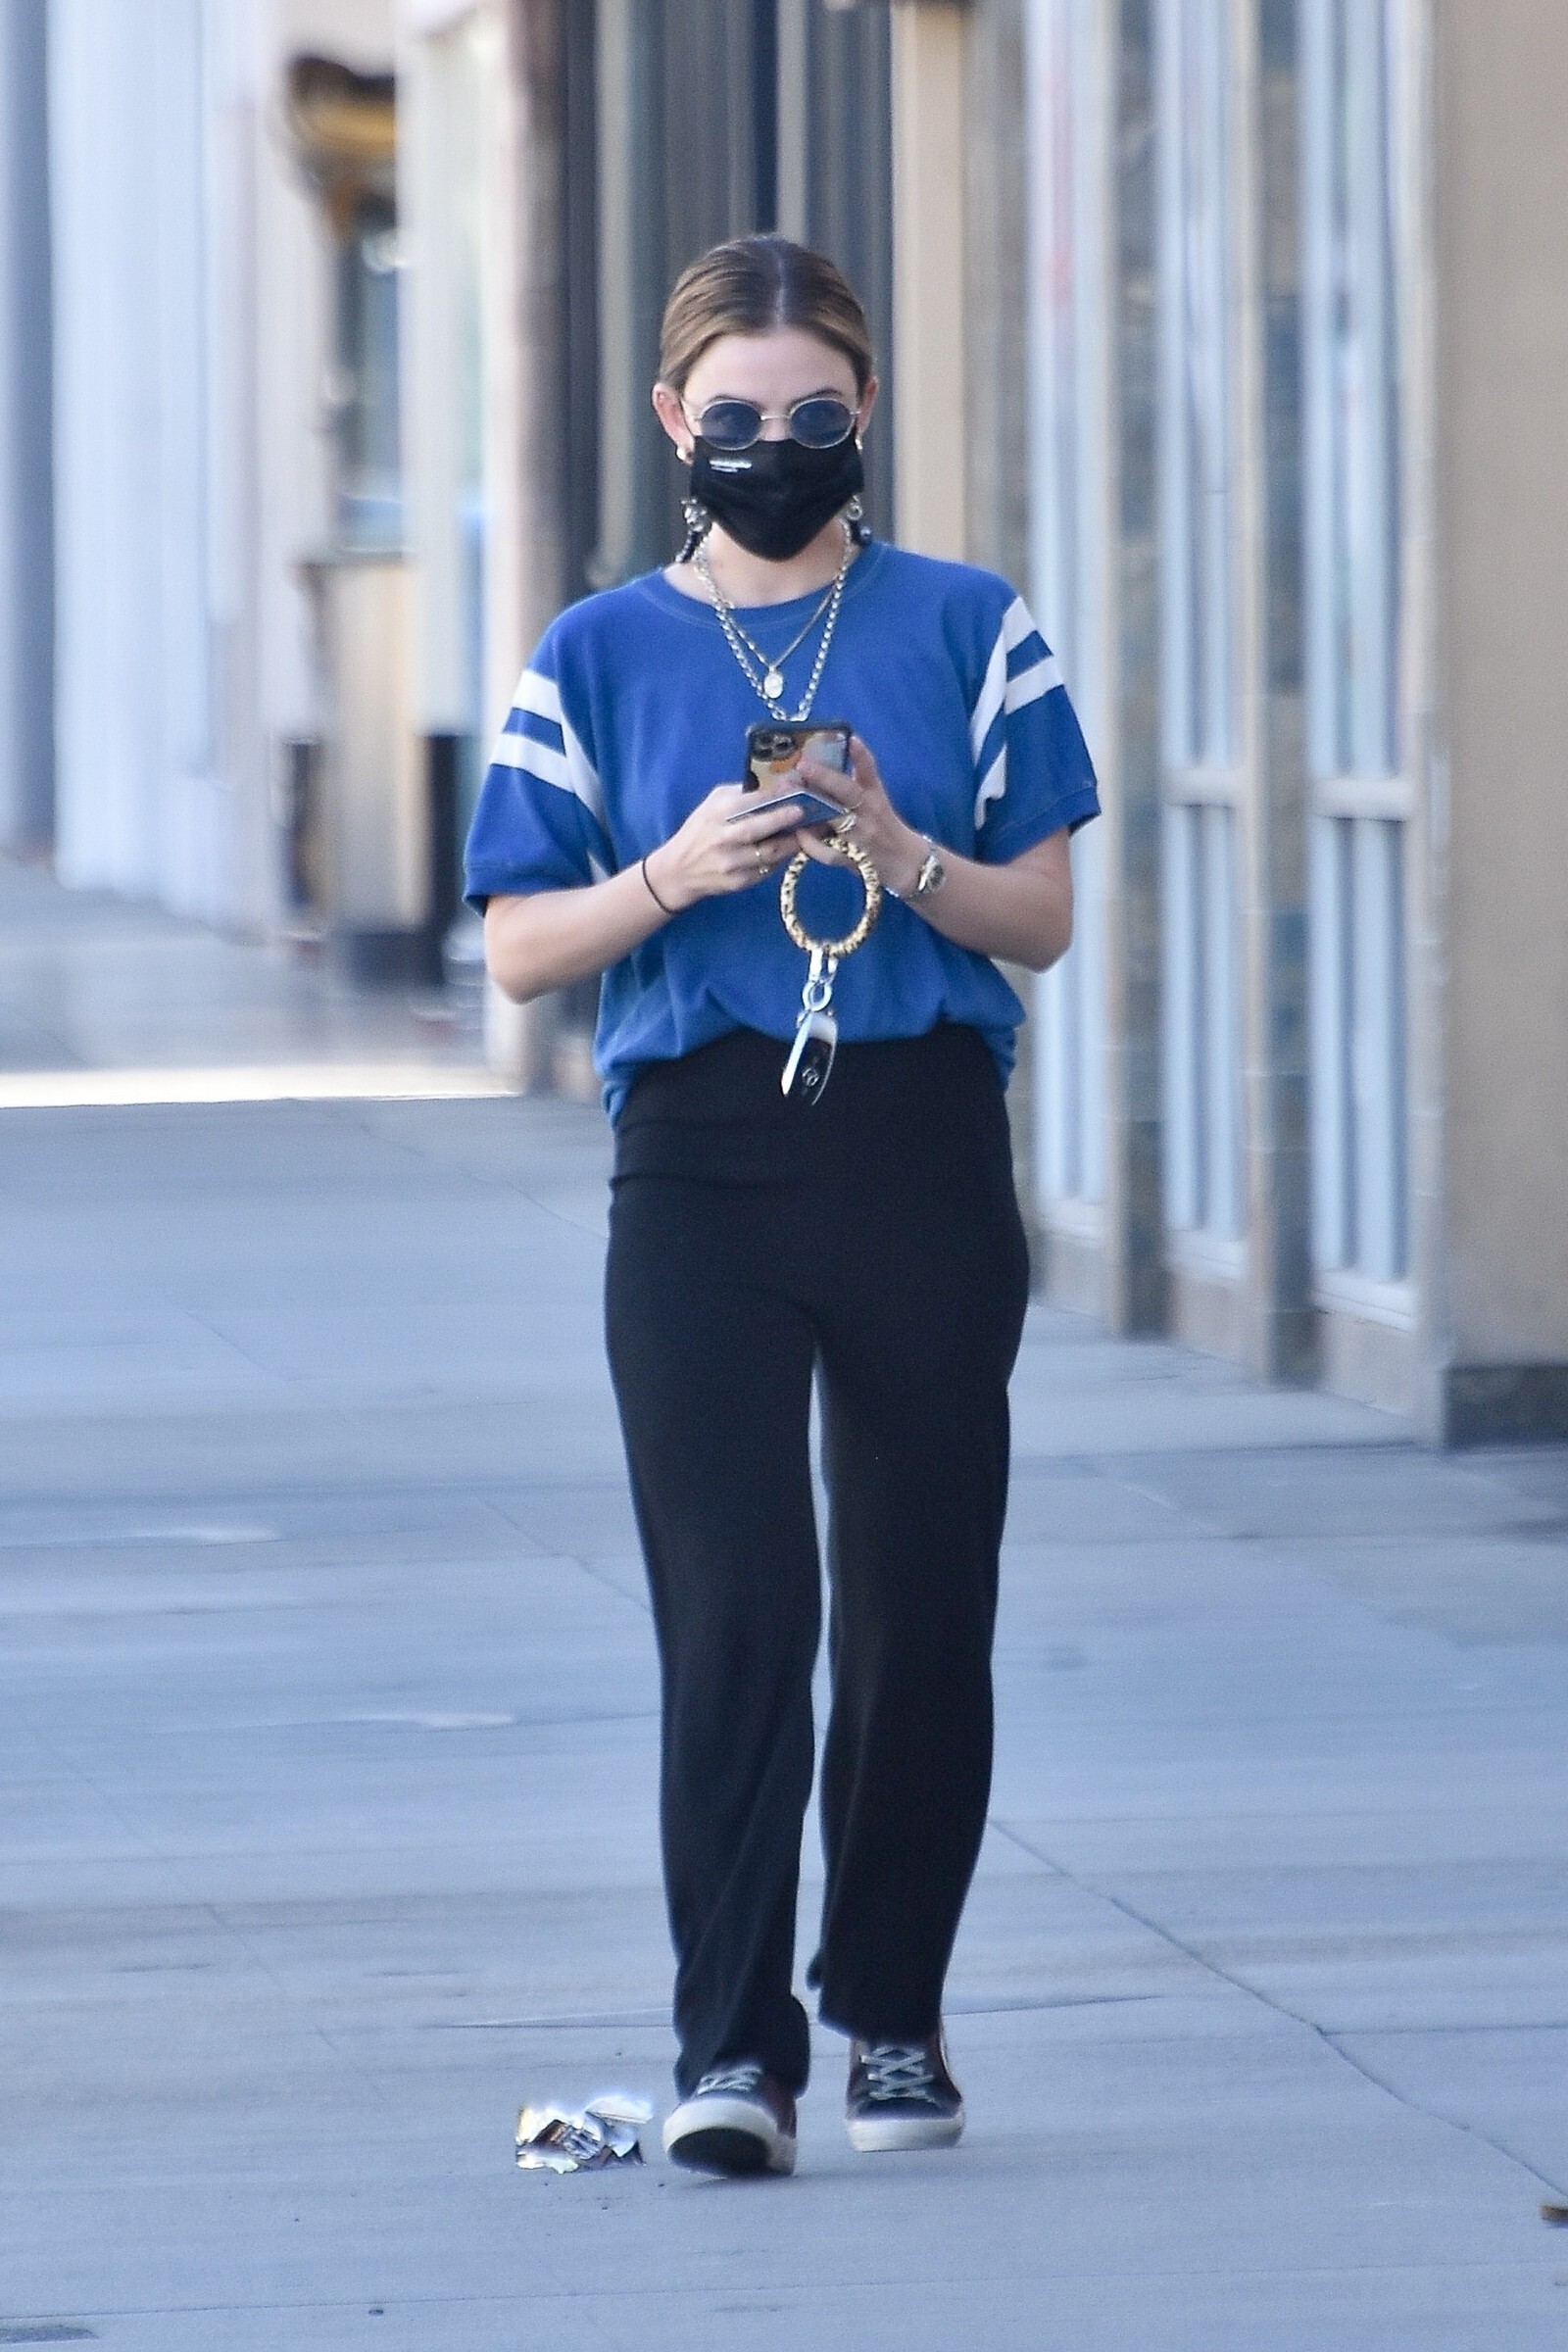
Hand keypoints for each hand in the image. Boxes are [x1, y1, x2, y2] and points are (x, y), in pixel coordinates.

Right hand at [644, 784, 814, 912]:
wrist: (678, 870)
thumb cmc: (700, 830)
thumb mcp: (712, 804)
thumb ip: (740, 794)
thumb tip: (776, 785)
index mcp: (716, 813)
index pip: (748, 801)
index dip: (774, 794)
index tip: (796, 788)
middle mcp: (722, 839)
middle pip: (757, 828)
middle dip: (783, 819)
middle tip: (805, 812)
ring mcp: (731, 863)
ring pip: (768, 853)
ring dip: (792, 842)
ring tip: (810, 832)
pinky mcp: (738, 882)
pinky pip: (767, 870)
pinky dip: (781, 859)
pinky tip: (791, 849)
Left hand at [790, 735, 926, 896]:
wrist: (905, 862)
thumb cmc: (885, 826)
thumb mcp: (876, 799)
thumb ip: (859, 779)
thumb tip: (837, 753)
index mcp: (874, 795)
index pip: (869, 770)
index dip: (860, 754)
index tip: (851, 738)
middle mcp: (869, 812)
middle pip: (848, 791)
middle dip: (825, 777)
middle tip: (803, 765)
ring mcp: (861, 835)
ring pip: (835, 819)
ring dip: (812, 810)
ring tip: (790, 799)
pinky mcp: (853, 857)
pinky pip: (829, 851)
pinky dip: (812, 845)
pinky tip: (799, 836)